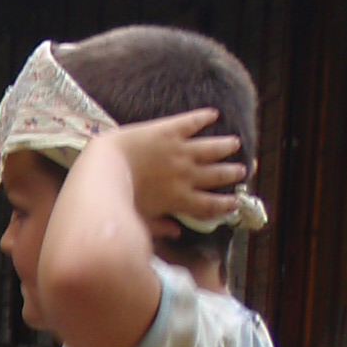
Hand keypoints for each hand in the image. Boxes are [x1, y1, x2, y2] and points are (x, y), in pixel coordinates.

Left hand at [100, 110, 246, 235]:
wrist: (105, 170)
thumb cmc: (117, 201)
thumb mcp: (140, 220)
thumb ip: (160, 227)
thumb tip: (175, 232)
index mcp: (179, 199)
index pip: (210, 205)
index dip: (225, 204)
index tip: (235, 203)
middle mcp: (185, 175)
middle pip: (216, 175)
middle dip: (231, 173)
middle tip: (242, 169)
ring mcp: (179, 151)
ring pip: (211, 148)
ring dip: (225, 146)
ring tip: (234, 143)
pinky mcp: (169, 130)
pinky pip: (192, 122)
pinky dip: (204, 117)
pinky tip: (213, 114)